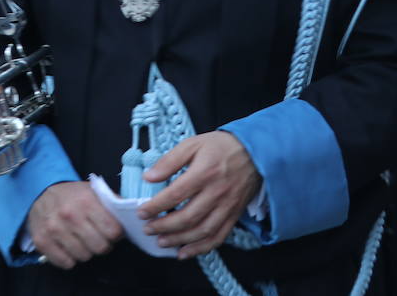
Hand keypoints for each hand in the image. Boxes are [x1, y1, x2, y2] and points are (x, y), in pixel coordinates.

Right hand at [26, 181, 122, 269]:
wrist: (39, 191)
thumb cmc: (71, 194)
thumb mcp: (93, 191)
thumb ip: (112, 202)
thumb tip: (130, 216)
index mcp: (86, 201)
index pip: (113, 231)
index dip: (115, 234)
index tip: (111, 231)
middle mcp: (69, 215)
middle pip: (100, 247)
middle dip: (102, 245)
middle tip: (97, 237)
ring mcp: (54, 229)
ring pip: (84, 256)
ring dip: (86, 251)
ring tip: (81, 240)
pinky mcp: (42, 241)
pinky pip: (65, 263)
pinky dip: (69, 258)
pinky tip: (68, 247)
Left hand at [138, 131, 261, 259]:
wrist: (255, 154)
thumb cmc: (220, 147)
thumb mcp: (192, 144)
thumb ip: (170, 160)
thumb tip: (149, 176)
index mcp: (204, 173)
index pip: (176, 194)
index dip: (156, 206)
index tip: (141, 212)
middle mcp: (217, 193)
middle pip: (188, 217)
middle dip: (165, 226)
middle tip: (148, 229)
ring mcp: (227, 207)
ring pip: (202, 231)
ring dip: (180, 240)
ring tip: (162, 242)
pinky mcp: (234, 216)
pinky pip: (218, 237)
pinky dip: (201, 248)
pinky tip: (185, 252)